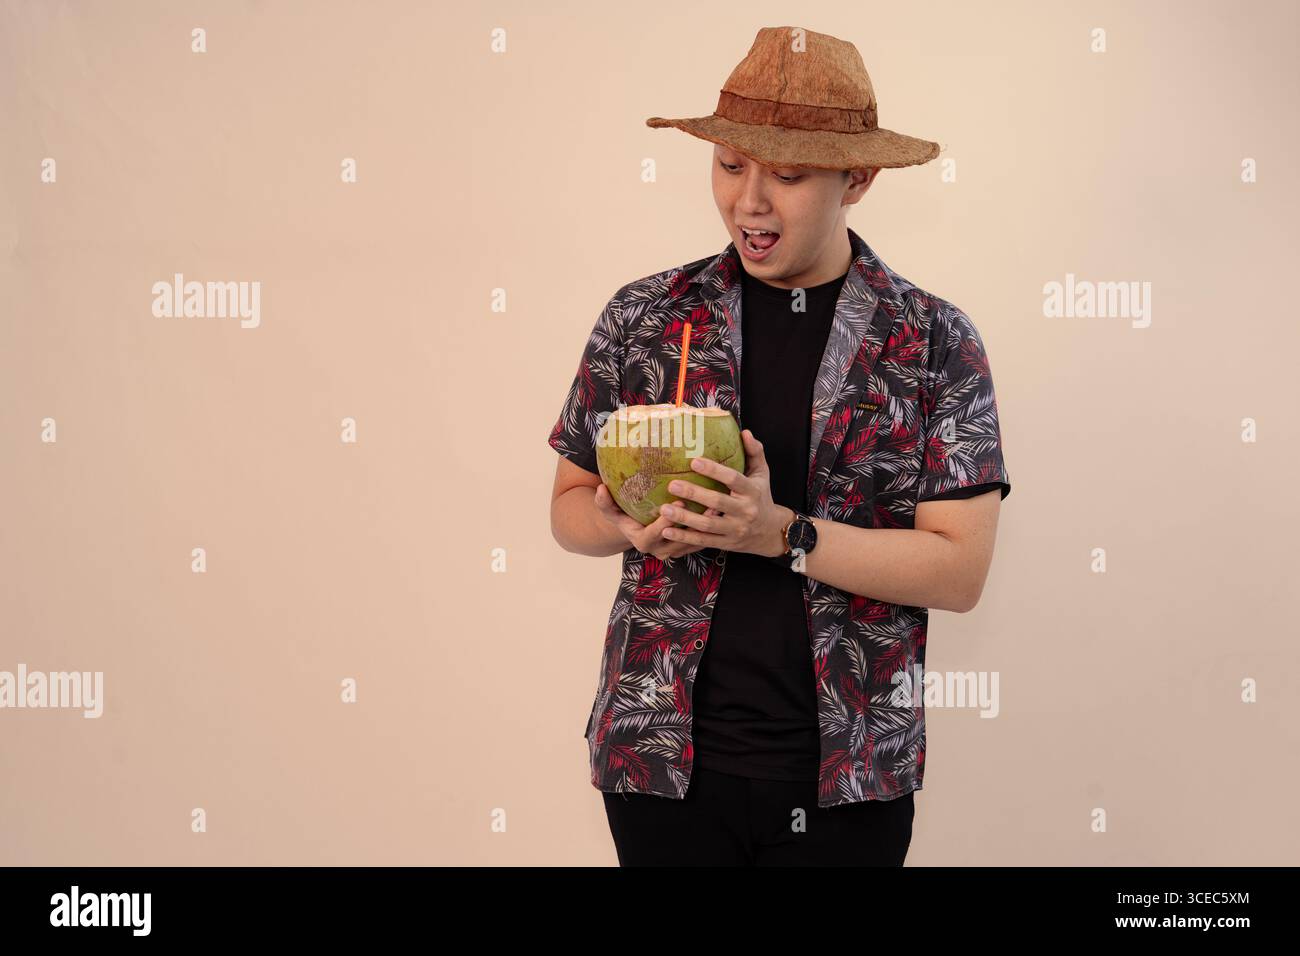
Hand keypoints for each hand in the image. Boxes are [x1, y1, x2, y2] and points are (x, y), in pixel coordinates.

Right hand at [593, 483, 722, 561]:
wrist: (636, 530)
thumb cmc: (624, 517)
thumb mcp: (611, 512)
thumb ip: (604, 503)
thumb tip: (600, 488)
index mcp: (643, 542)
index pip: (656, 534)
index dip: (668, 521)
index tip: (679, 502)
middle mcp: (661, 551)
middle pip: (680, 540)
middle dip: (694, 524)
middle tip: (707, 505)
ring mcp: (677, 551)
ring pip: (695, 541)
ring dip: (707, 527)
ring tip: (719, 508)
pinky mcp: (689, 547)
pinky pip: (702, 540)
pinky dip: (712, 528)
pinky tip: (721, 511)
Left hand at [653, 429, 791, 557]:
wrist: (770, 532)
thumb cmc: (761, 496)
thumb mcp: (762, 474)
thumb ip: (754, 452)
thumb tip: (745, 432)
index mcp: (752, 491)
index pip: (733, 479)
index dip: (714, 470)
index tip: (694, 461)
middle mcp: (745, 511)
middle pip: (717, 502)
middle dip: (694, 494)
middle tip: (672, 485)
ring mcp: (735, 529)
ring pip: (708, 525)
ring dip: (685, 518)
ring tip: (664, 509)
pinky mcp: (726, 543)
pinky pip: (703, 541)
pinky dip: (685, 538)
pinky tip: (667, 531)